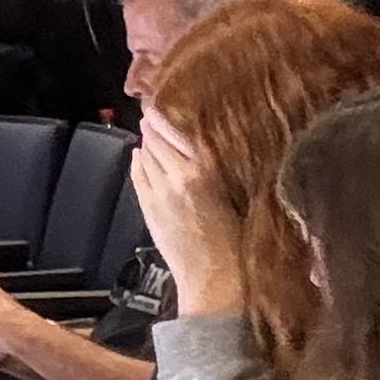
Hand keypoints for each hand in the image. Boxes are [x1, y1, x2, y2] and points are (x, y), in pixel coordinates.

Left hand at [133, 110, 240, 314]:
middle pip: (158, 137)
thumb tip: (205, 142)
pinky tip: (142, 154)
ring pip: (146, 153)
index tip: (172, 99)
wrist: (215, 281)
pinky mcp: (148, 208)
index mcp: (205, 170)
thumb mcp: (240, 196)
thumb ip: (221, 167)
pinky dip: (139, 161)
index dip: (171, 112)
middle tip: (158, 109)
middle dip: (157, 123)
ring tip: (152, 128)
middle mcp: (177, 176)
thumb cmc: (238, 243)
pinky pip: (138, 174)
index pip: (179, 129)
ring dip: (149, 141)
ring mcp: (158, 192)